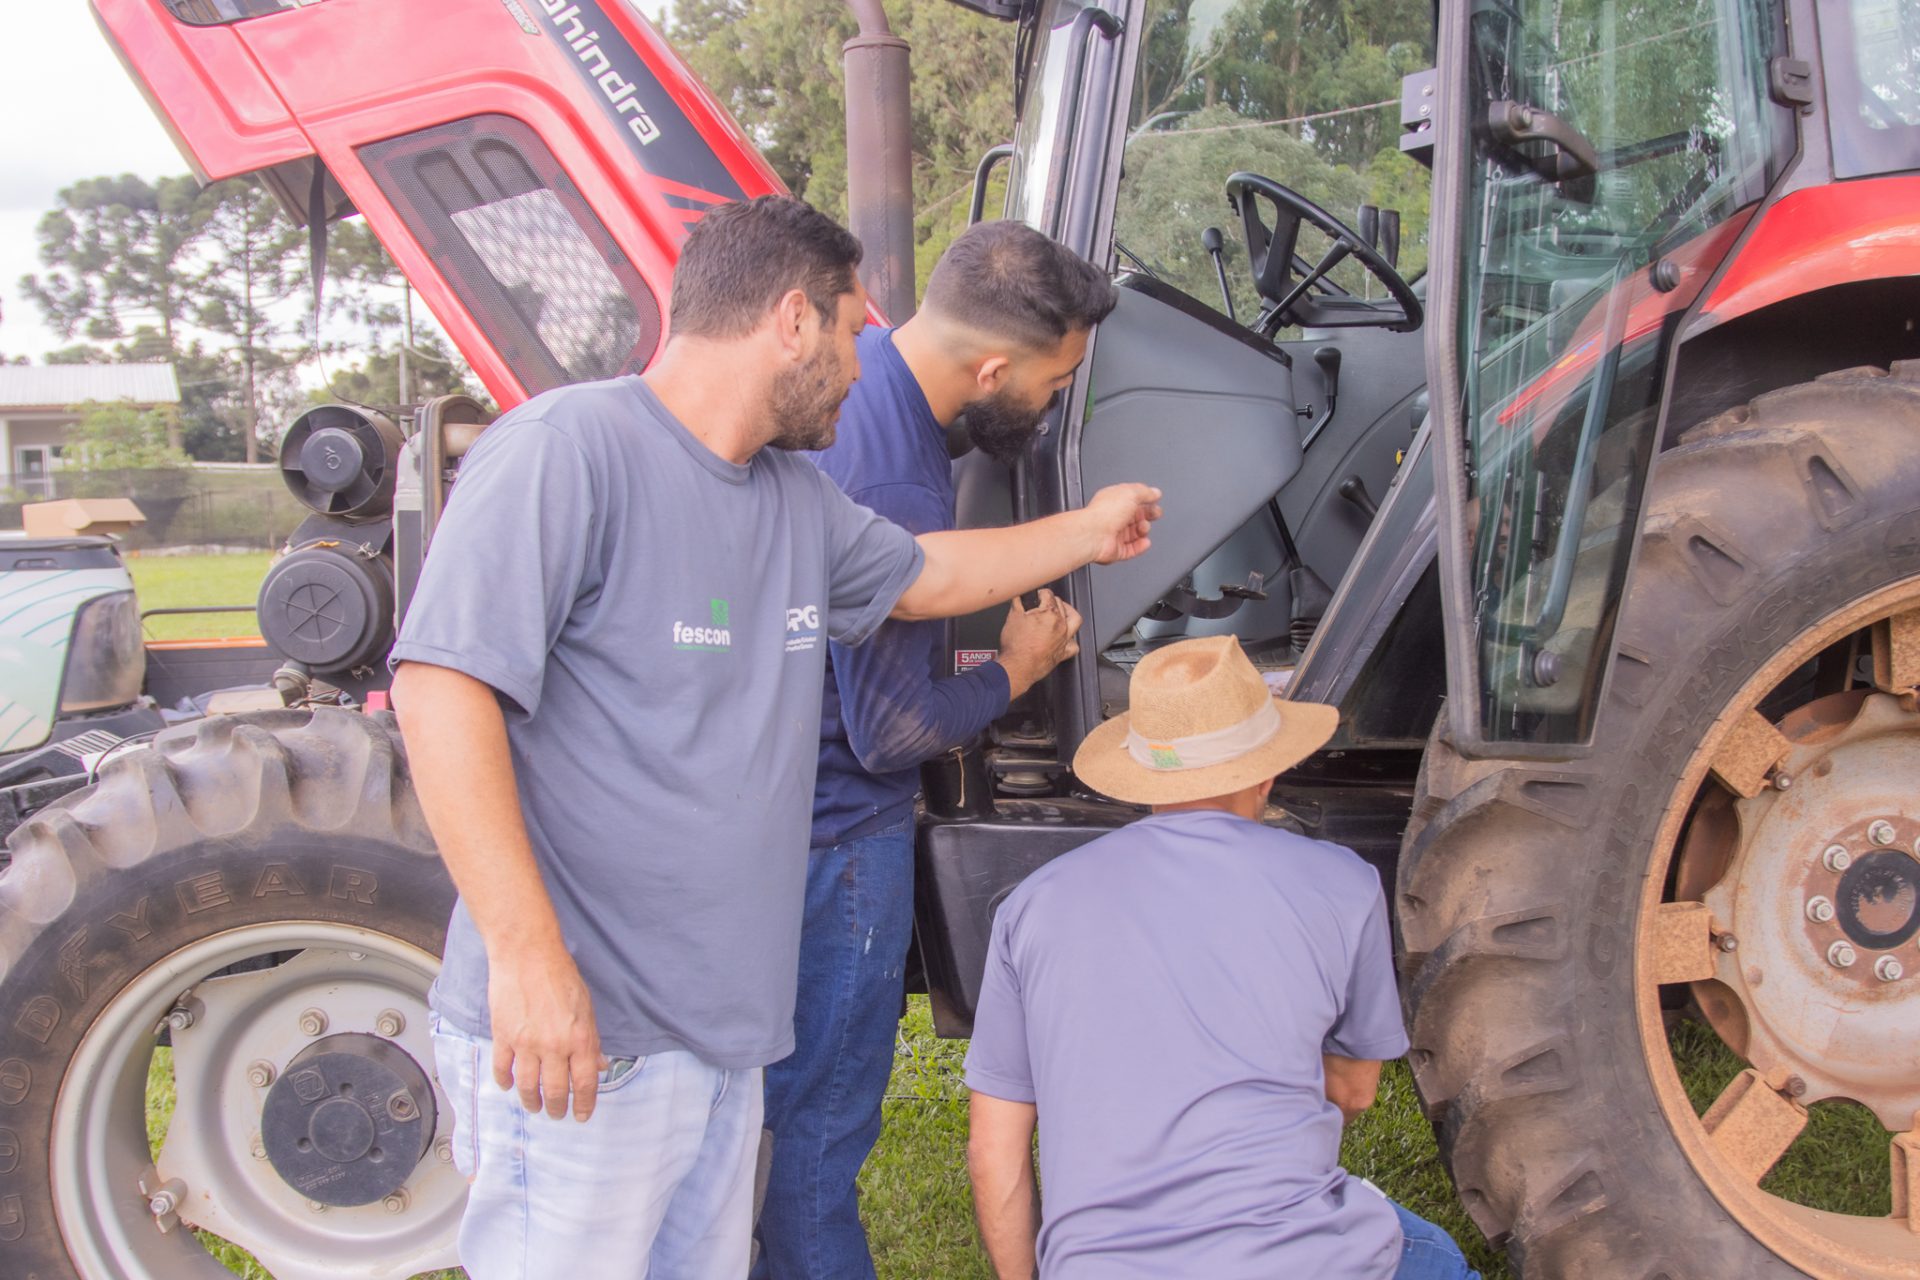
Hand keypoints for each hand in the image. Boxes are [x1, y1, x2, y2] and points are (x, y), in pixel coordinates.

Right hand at [488, 943, 605, 1120]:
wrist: (528, 955)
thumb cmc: (560, 976)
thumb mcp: (587, 1007)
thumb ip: (592, 1040)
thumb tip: (600, 1064)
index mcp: (580, 1038)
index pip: (585, 1083)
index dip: (585, 1104)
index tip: (582, 1115)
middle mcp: (554, 1045)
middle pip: (556, 1091)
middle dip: (558, 1109)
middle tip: (558, 1114)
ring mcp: (527, 1043)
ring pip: (528, 1087)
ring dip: (532, 1102)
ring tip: (535, 1106)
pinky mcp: (503, 1036)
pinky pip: (503, 1069)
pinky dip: (506, 1082)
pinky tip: (509, 1085)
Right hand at [997, 588, 1081, 698]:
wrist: (1017, 667)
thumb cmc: (1016, 646)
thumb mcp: (1012, 617)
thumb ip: (1017, 602)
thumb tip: (1019, 595)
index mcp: (1049, 613)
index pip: (1048, 595)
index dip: (1040, 593)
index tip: (1036, 595)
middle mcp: (1060, 625)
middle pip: (1061, 604)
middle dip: (1051, 601)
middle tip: (1042, 603)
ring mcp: (1063, 639)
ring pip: (1075, 620)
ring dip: (1069, 613)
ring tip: (1062, 611)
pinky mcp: (1062, 653)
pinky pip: (1074, 645)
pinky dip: (1072, 640)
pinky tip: (1066, 638)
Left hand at [1082, 484, 1161, 563]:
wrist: (1094, 535)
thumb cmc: (1105, 513)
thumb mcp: (1131, 493)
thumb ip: (1145, 492)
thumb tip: (1155, 492)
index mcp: (1114, 500)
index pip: (1132, 500)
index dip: (1146, 500)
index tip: (1155, 501)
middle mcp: (1113, 517)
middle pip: (1135, 517)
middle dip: (1148, 515)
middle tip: (1155, 514)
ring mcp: (1114, 534)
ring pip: (1134, 533)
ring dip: (1144, 530)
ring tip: (1144, 528)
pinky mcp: (1115, 550)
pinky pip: (1131, 549)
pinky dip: (1140, 546)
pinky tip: (1145, 542)